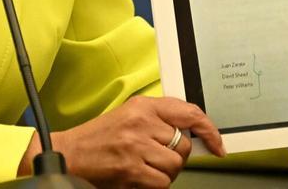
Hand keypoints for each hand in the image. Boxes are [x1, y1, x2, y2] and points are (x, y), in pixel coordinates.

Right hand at [19, 95, 224, 187]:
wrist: (70, 154)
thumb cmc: (99, 137)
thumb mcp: (129, 116)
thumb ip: (159, 119)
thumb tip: (192, 133)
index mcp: (142, 106)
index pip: (188, 113)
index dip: (209, 130)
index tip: (217, 143)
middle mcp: (141, 122)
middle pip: (183, 145)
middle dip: (175, 157)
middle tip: (157, 158)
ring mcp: (136, 146)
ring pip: (175, 165)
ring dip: (164, 172)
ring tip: (145, 167)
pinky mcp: (131, 169)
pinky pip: (162, 182)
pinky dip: (155, 184)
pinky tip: (140, 177)